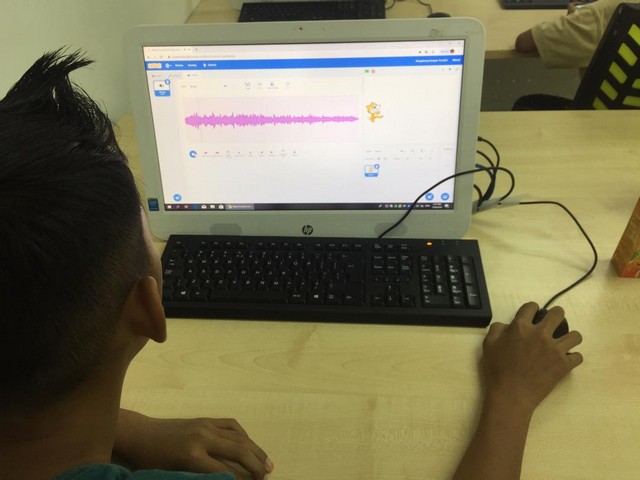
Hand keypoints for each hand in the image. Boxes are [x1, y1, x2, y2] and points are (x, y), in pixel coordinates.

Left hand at [113, 410, 273, 479]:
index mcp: (192, 456)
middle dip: (256, 465)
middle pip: (239, 451)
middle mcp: (203, 438)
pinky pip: (231, 425)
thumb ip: (200, 478)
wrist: (140, 435)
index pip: (227, 471)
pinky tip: (249, 444)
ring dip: (256, 450)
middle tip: (267, 476)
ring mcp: (205, 426)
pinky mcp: (205, 420)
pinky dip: (244, 435)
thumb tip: (225, 479)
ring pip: (239, 437)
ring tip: (267, 463)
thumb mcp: (173, 475)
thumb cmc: (151, 462)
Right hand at [481, 302, 582, 414]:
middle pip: (558, 313)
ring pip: (575, 335)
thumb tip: (507, 325)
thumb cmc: (497, 370)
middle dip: (556, 315)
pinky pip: (578, 356)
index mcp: (521, 327)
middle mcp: (540, 334)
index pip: (532, 306)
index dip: (532, 309)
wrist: (510, 395)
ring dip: (569, 338)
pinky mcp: (564, 365)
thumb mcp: (488, 345)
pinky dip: (572, 358)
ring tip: (563, 343)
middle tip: (552, 324)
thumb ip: (497, 329)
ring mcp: (555, 349)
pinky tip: (565, 360)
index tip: (532, 316)